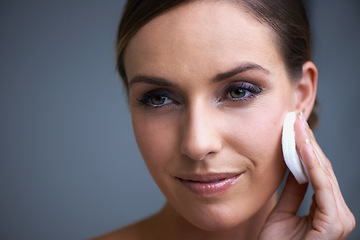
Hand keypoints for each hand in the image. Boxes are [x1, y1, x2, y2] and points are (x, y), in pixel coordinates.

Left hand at [259, 112, 354, 239]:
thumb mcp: (283, 212)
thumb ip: (293, 191)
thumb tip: (294, 166)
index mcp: (328, 211)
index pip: (318, 173)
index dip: (306, 149)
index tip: (294, 128)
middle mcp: (338, 214)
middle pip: (323, 170)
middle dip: (308, 143)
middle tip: (295, 119)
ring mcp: (339, 220)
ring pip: (324, 174)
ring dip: (309, 148)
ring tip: (297, 126)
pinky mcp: (333, 224)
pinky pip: (321, 187)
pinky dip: (312, 165)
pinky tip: (302, 146)